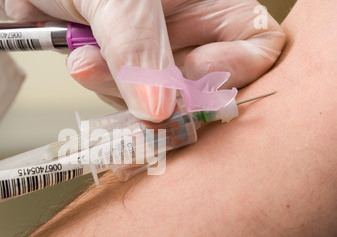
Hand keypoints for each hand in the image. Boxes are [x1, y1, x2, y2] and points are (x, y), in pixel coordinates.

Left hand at [0, 0, 284, 121]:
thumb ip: (139, 50)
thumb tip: (160, 112)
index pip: (258, 42)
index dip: (232, 70)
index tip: (185, 79)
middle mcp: (190, 22)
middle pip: (204, 81)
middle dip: (159, 87)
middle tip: (118, 77)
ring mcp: (157, 47)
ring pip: (163, 97)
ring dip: (121, 89)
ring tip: (83, 59)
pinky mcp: (127, 66)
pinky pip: (131, 99)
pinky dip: (105, 90)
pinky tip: (81, 64)